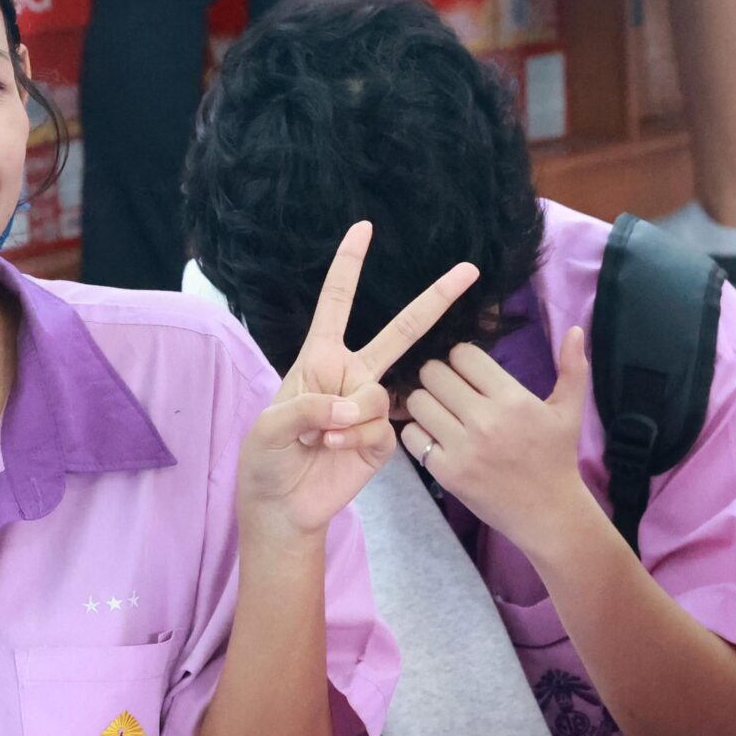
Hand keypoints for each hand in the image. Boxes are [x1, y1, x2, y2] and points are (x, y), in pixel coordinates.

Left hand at [238, 221, 477, 541]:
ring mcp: (369, 407)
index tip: (363, 228)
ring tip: (320, 441)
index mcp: (319, 358)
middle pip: (400, 332)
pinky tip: (335, 452)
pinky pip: (381, 428)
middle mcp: (350, 375)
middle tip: (469, 270)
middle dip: (434, 300)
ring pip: (378, 396)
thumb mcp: (270, 426)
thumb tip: (349, 409)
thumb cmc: (266, 460)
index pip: (337, 303)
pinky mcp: (382, 439)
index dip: (349, 266)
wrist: (284, 506)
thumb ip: (307, 408)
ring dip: (347, 420)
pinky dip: (354, 440)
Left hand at [401, 328, 598, 558]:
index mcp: (513, 399)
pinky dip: (419, 434)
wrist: (548, 513)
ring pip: (418, 402)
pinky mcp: (447, 472)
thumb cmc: (557, 458)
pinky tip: (435, 438)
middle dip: (438, 377)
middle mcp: (486, 421)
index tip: (467, 372)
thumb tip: (576, 329)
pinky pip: (413, 436)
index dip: (460, 359)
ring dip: (425, 403)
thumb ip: (572, 368)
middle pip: (433, 373)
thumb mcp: (570, 412)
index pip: (463, 355)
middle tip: (448, 390)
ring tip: (439, 412)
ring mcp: (464, 448)